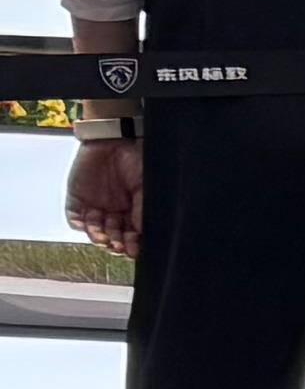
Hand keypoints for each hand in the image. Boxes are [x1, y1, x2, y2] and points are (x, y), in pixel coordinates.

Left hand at [63, 136, 134, 257]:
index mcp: (132, 211)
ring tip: (104, 238)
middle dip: (116, 243)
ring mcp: (94, 207)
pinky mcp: (76, 200)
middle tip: (120, 246)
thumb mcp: (145, 185)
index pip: (132, 235)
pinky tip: (87, 226)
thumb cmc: (134, 159)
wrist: (112, 138)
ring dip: (99, 237)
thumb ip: (142, 208)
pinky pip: (75, 218)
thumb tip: (144, 232)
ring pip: (95, 230)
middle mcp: (113, 212)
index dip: (133, 244)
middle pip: (113, 236)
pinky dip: (80, 224)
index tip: (135, 249)